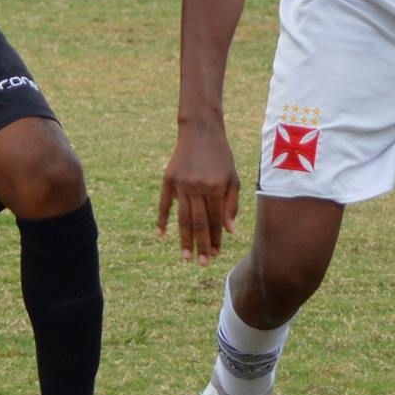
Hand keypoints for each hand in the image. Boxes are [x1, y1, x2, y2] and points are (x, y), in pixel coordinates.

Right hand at [158, 126, 242, 261]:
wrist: (201, 131)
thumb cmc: (221, 156)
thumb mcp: (233, 178)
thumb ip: (231, 204)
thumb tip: (229, 231)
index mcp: (216, 188)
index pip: (215, 220)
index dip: (216, 239)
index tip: (215, 254)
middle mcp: (198, 188)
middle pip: (199, 223)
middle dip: (201, 245)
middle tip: (201, 263)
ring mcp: (181, 184)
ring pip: (183, 217)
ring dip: (184, 239)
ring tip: (186, 256)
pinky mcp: (168, 180)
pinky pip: (164, 203)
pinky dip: (162, 219)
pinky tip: (161, 234)